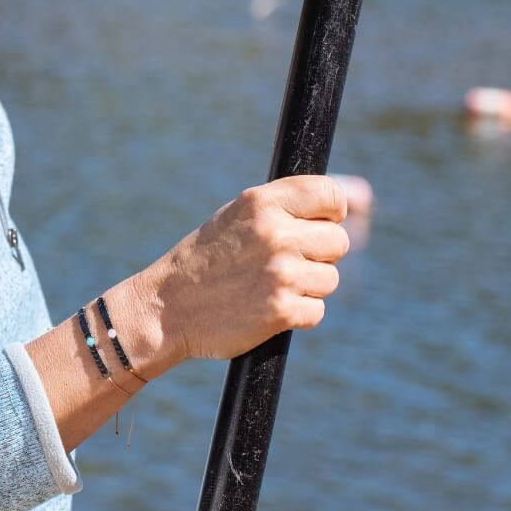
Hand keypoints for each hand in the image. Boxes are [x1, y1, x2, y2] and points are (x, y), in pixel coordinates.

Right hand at [144, 175, 349, 364]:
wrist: (169, 306)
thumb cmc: (208, 257)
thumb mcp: (239, 215)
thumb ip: (283, 207)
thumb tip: (342, 205)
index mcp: (263, 202)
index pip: (331, 196)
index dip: (332, 213)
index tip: (321, 224)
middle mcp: (275, 233)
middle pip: (339, 241)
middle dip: (320, 255)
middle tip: (288, 262)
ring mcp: (280, 273)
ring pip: (330, 278)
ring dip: (308, 287)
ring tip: (270, 285)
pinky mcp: (282, 310)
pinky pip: (317, 310)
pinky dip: (297, 314)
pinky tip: (268, 307)